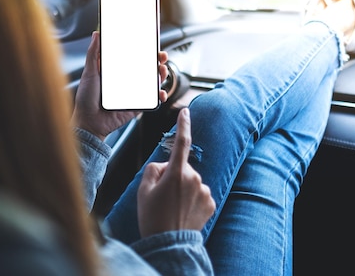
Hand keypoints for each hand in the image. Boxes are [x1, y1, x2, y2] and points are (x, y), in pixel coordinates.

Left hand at [71, 31, 168, 139]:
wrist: (89, 123)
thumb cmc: (86, 99)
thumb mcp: (89, 73)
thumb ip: (93, 54)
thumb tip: (96, 35)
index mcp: (116, 72)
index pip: (133, 58)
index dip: (143, 51)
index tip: (151, 43)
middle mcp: (126, 82)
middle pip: (146, 69)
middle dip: (157, 61)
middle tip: (161, 56)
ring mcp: (133, 94)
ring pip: (152, 82)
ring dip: (161, 75)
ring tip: (162, 71)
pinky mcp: (137, 106)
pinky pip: (152, 100)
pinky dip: (159, 95)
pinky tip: (160, 92)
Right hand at [137, 108, 215, 236]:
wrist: (168, 244)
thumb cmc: (152, 216)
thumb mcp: (143, 190)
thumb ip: (154, 170)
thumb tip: (165, 166)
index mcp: (176, 173)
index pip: (182, 143)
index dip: (183, 125)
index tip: (186, 112)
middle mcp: (194, 179)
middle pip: (183, 168)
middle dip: (174, 175)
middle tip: (161, 195)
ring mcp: (204, 191)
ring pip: (192, 181)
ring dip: (184, 188)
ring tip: (172, 207)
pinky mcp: (211, 203)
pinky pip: (200, 193)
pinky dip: (193, 199)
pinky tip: (184, 211)